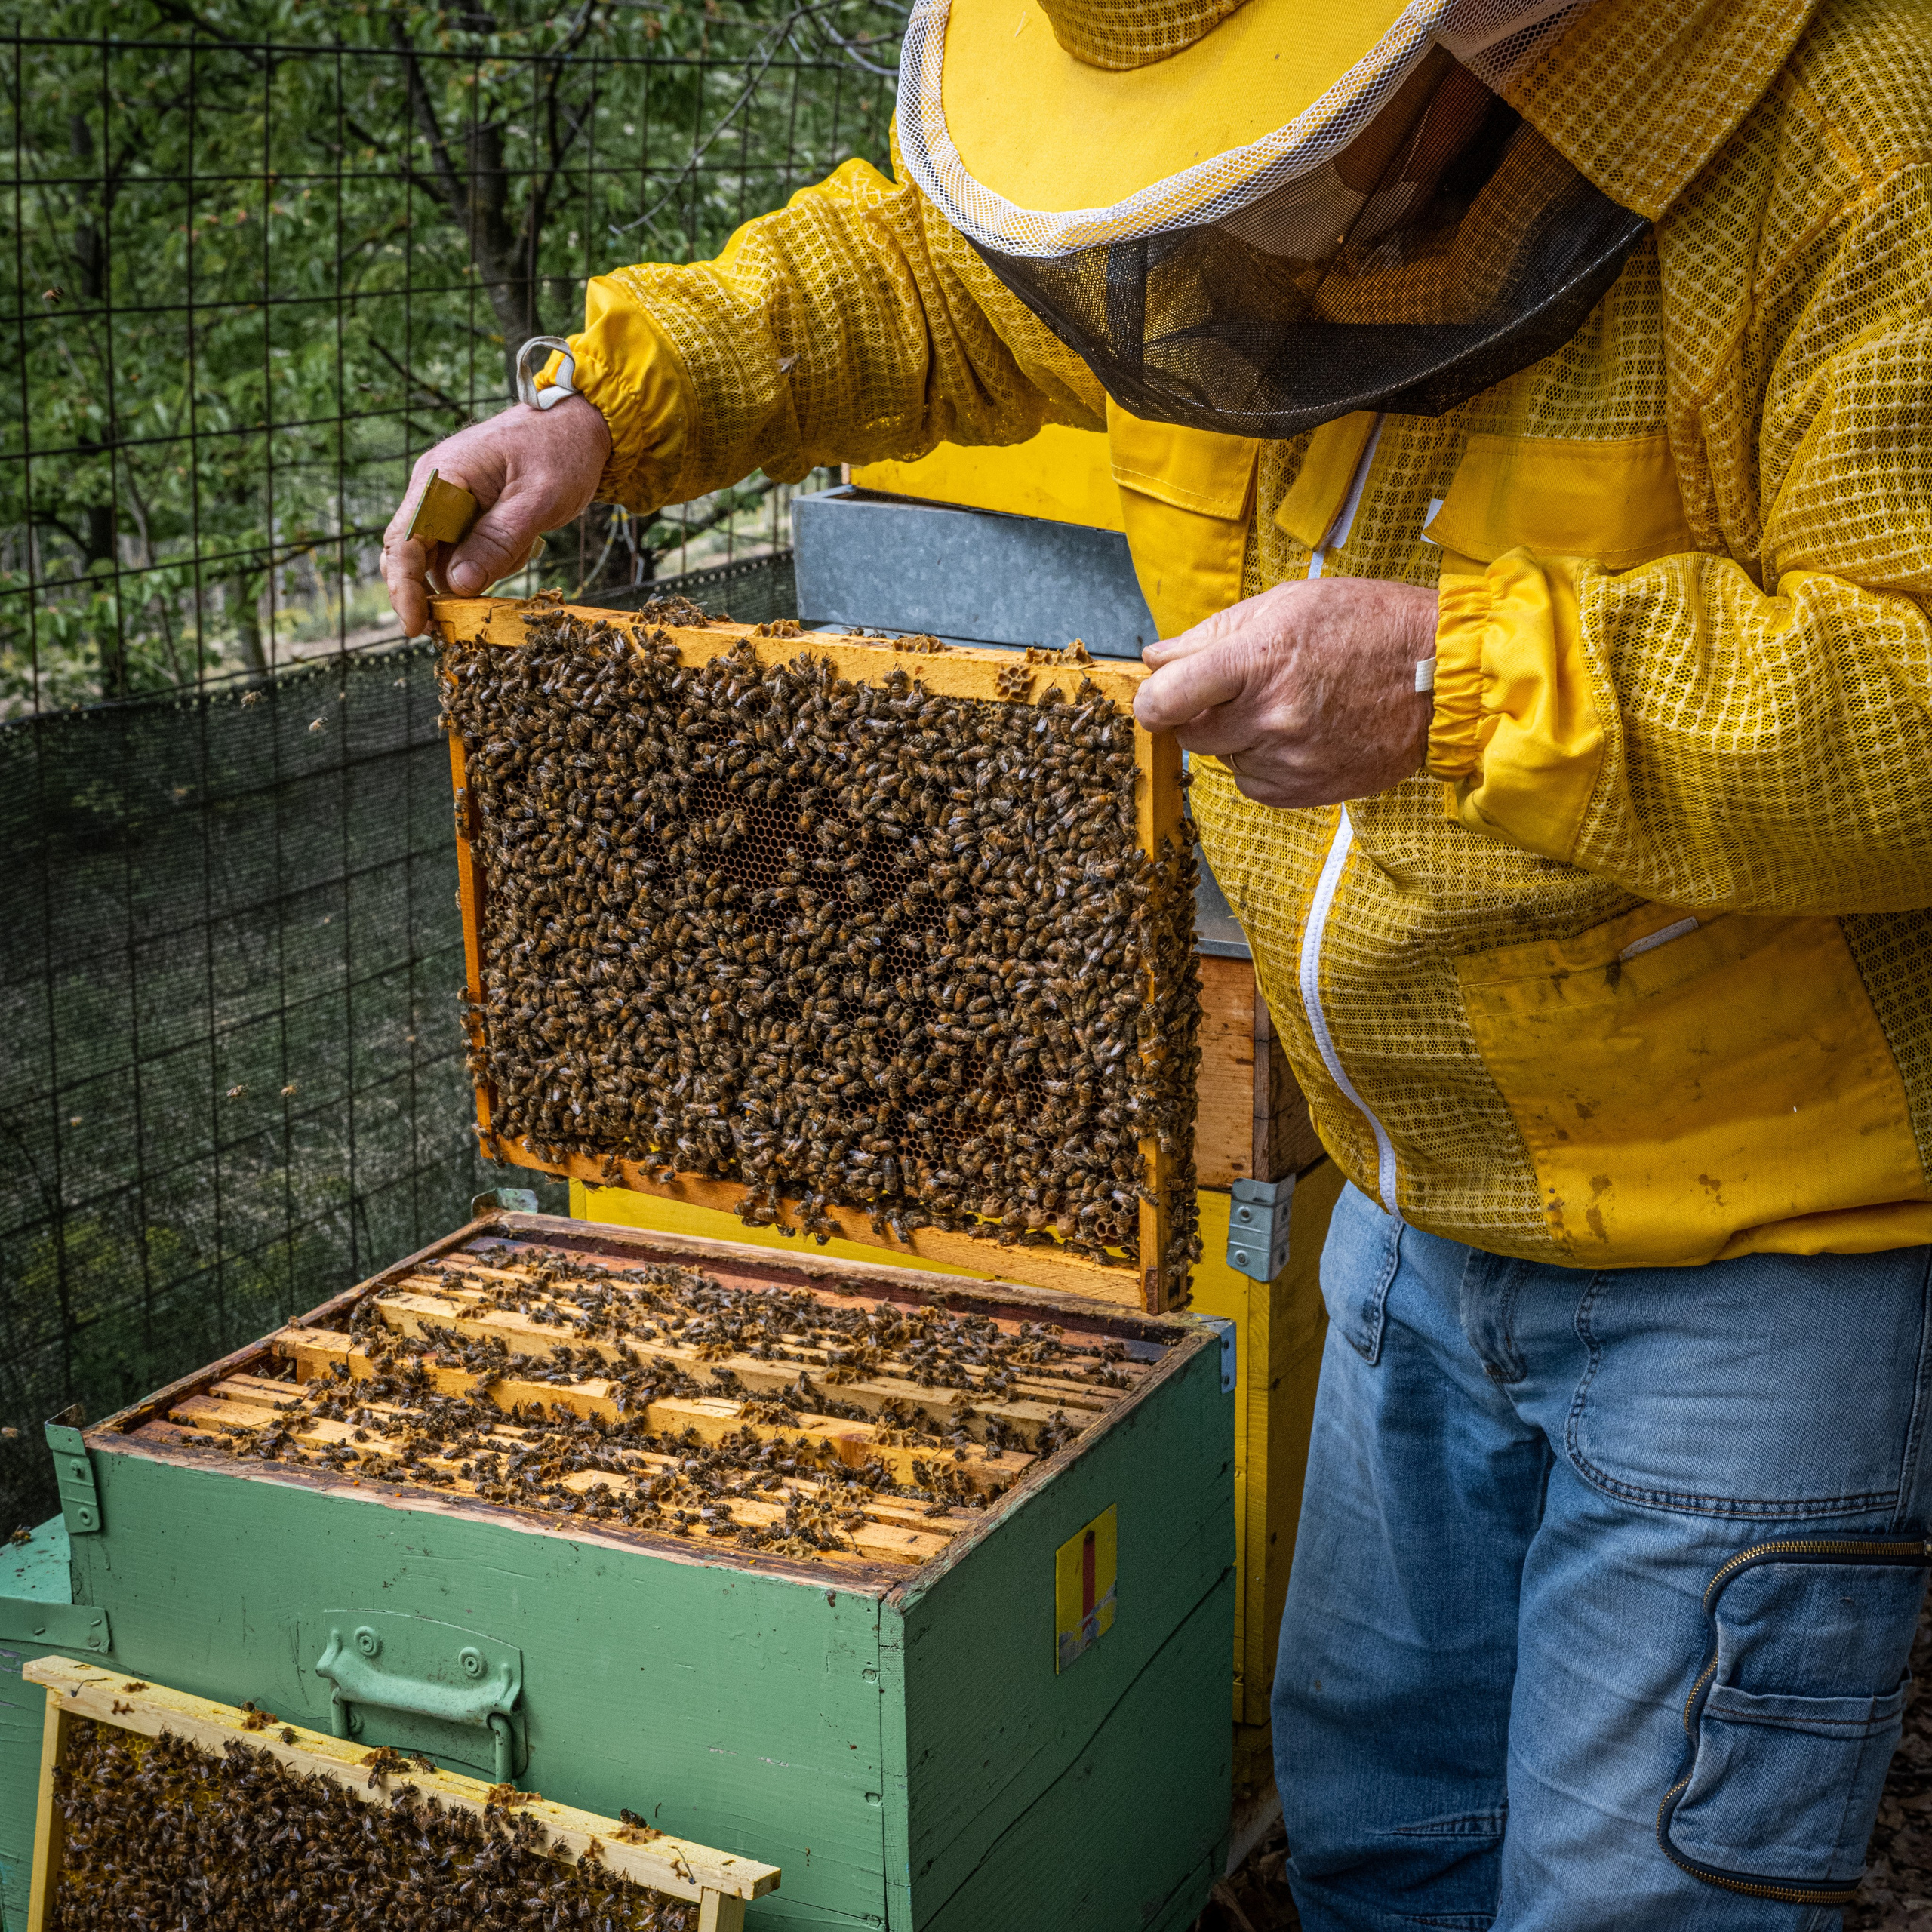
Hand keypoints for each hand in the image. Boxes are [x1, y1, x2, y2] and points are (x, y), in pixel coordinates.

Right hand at [381, 395, 612, 636]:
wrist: (579, 425)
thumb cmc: (561, 451)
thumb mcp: (538, 499)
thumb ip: (498, 540)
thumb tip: (458, 585)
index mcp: (441, 476)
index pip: (404, 540)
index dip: (405, 588)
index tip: (415, 626)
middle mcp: (434, 487)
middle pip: (412, 553)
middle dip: (432, 590)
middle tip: (462, 621)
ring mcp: (448, 499)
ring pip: (442, 558)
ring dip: (475, 572)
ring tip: (522, 547)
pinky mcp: (466, 510)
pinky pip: (464, 550)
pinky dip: (489, 561)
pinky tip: (522, 544)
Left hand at [1132, 577, 1437, 807]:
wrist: (1440, 675)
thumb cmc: (1365, 626)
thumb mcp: (1284, 604)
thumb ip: (1209, 636)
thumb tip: (1154, 659)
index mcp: (1259, 660)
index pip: (1165, 699)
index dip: (1151, 701)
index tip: (1157, 698)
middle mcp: (1272, 715)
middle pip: (1189, 733)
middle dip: (1201, 713)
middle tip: (1241, 689)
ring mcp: (1290, 759)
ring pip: (1223, 760)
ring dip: (1238, 738)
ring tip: (1287, 706)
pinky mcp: (1307, 790)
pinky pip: (1253, 785)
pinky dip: (1263, 764)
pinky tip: (1299, 734)